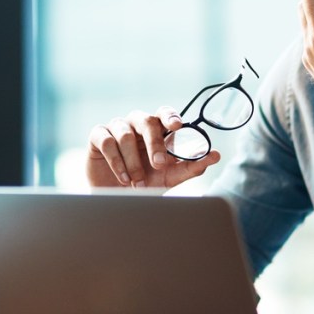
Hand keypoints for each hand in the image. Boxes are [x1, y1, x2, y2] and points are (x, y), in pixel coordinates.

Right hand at [85, 108, 219, 187]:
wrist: (118, 199)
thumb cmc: (147, 182)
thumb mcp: (172, 177)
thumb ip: (193, 166)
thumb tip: (215, 156)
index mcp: (157, 129)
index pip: (165, 113)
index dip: (170, 116)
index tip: (176, 125)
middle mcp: (138, 123)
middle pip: (147, 120)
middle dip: (154, 144)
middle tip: (160, 165)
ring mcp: (117, 127)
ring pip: (126, 135)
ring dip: (134, 162)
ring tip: (137, 182)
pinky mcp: (98, 136)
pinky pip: (107, 141)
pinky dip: (116, 162)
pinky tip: (123, 178)